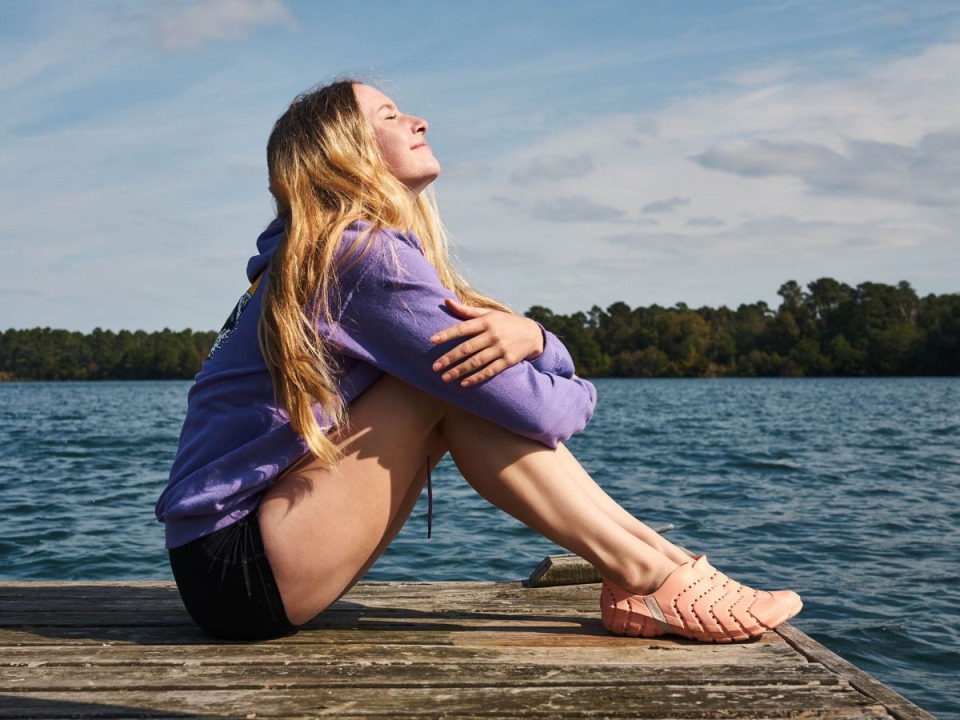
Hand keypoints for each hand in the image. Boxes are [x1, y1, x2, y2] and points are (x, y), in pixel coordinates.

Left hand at [430, 298, 544, 385]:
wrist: (532, 334)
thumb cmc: (505, 322)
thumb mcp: (488, 314)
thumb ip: (466, 311)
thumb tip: (446, 301)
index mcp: (486, 322)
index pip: (462, 328)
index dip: (447, 334)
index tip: (432, 340)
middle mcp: (492, 335)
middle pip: (467, 348)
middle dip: (449, 357)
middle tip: (435, 366)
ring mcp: (501, 349)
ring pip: (476, 361)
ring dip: (459, 370)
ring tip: (445, 377)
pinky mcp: (508, 361)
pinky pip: (489, 371)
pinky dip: (476, 377)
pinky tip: (464, 383)